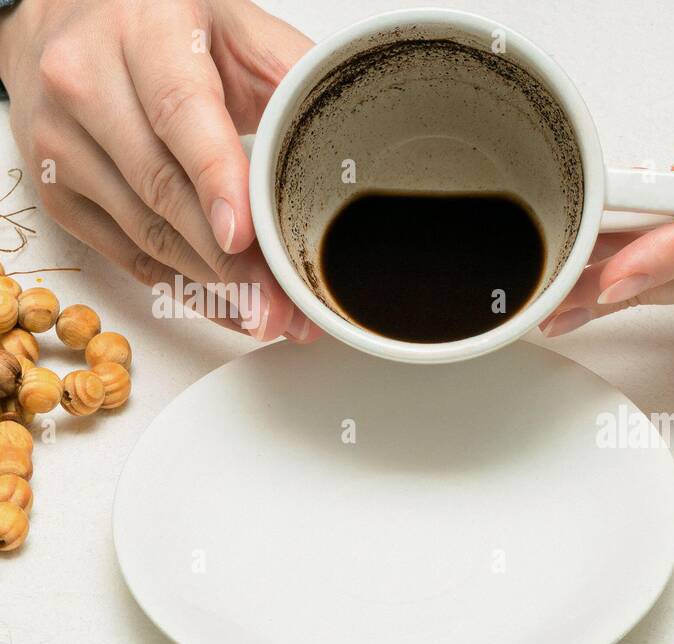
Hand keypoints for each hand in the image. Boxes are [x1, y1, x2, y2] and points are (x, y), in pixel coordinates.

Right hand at [0, 0, 320, 341]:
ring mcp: (60, 139)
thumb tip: (348, 146)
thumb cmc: (166, 26)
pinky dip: (182, 288)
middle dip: (230, 260)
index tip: (246, 234)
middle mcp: (84, 80)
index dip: (216, 180)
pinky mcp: (56, 189)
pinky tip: (228, 306)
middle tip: (283, 304)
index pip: (180, 113)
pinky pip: (125, 256)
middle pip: (162, 188)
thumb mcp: (238, 28)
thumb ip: (291, 77)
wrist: (74, 21)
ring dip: (214, 286)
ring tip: (270, 315)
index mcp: (142, 30)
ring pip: (144, 231)